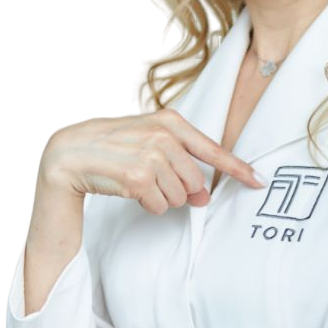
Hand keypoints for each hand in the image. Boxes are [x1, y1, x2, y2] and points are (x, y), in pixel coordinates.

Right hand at [38, 107, 265, 213]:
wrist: (68, 154)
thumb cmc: (110, 148)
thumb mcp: (146, 142)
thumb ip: (180, 164)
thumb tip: (203, 196)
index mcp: (169, 121)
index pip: (212, 149)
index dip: (238, 168)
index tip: (258, 181)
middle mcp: (163, 135)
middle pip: (195, 181)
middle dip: (178, 189)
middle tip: (150, 180)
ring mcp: (151, 156)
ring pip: (178, 196)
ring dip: (160, 197)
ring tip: (136, 181)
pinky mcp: (138, 177)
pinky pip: (159, 206)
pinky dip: (147, 205)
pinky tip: (129, 190)